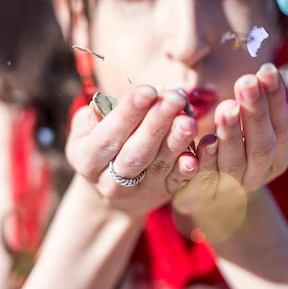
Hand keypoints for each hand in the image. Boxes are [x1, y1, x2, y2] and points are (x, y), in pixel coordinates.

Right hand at [65, 86, 198, 216]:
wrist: (111, 198)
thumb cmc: (98, 149)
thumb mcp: (84, 134)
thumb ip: (92, 119)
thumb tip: (100, 104)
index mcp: (88, 161)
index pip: (108, 136)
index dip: (127, 114)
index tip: (147, 90)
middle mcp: (113, 181)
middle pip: (136, 153)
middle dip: (156, 124)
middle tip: (174, 98)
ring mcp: (141, 189)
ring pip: (160, 165)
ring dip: (177, 140)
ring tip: (189, 119)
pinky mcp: (164, 192)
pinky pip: (179, 179)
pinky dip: (190, 163)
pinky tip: (203, 146)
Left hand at [173, 64, 287, 235]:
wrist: (216, 194)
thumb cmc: (240, 146)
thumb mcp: (258, 126)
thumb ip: (265, 105)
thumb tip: (269, 75)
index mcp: (280, 154)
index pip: (284, 125)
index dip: (276, 99)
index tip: (267, 70)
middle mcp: (260, 172)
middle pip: (262, 145)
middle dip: (256, 112)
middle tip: (246, 81)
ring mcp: (235, 187)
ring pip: (236, 162)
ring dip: (232, 134)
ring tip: (227, 106)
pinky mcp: (206, 194)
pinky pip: (207, 178)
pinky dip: (207, 159)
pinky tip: (205, 140)